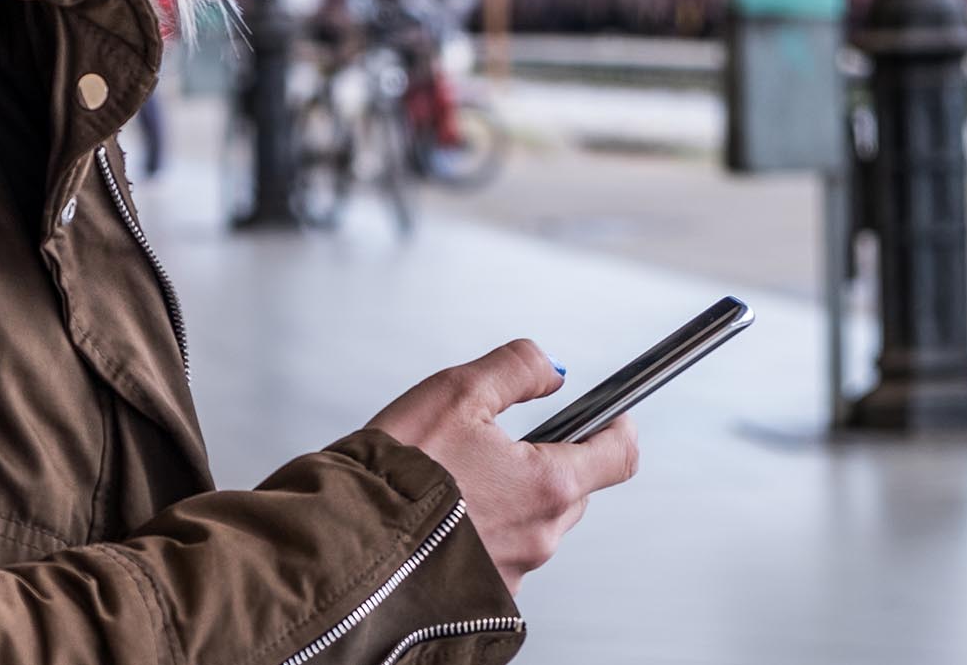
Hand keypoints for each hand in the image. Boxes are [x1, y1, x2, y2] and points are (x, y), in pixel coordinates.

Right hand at [368, 339, 639, 593]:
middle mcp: (540, 535)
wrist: (348, 543)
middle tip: (499, 444)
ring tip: (459, 479)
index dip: (617, 427)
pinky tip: (448, 515)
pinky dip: (485, 531)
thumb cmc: (397, 473)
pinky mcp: (486, 596)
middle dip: (547, 462)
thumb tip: (550, 370)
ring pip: (535, 523)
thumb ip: (515, 369)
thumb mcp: (455, 391)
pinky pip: (502, 554)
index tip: (611, 415)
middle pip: (573, 490)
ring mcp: (516, 571)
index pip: (618, 455)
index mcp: (547, 485)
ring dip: (512, 498)